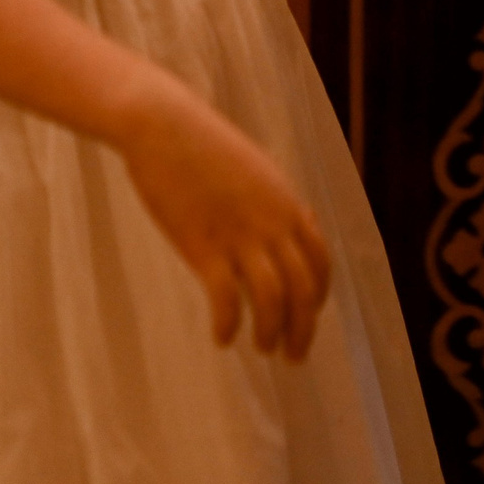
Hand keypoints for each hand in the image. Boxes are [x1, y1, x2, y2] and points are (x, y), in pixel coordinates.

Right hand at [117, 85, 332, 358]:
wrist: (164, 126)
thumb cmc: (203, 146)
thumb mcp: (254, 170)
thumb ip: (274, 202)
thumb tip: (292, 226)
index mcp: (287, 204)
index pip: (319, 260)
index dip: (318, 295)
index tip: (309, 315)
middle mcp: (273, 223)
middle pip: (304, 289)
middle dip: (304, 328)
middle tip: (294, 357)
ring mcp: (241, 235)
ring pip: (273, 299)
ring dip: (272, 332)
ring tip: (263, 350)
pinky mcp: (204, 246)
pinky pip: (228, 298)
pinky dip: (229, 324)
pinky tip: (223, 339)